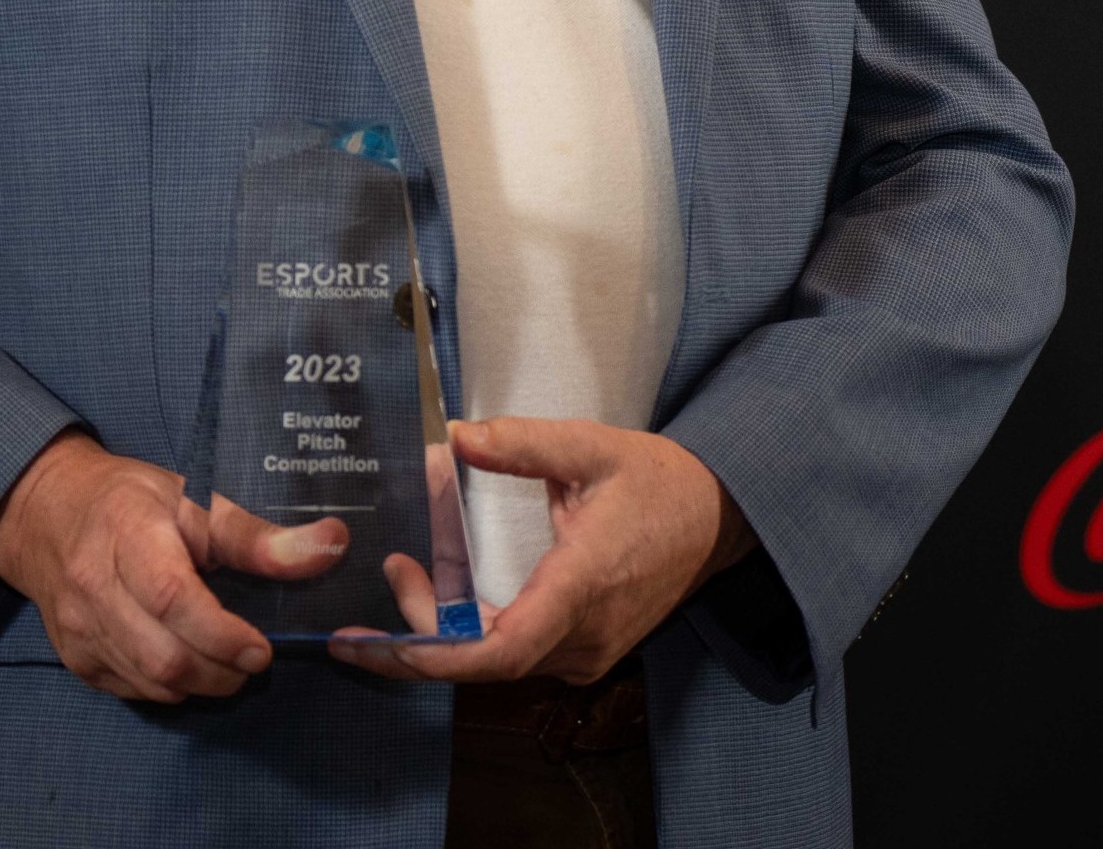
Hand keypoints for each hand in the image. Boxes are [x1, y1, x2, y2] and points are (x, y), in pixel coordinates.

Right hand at [0, 430, 346, 702]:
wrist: (48, 513)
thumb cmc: (132, 499)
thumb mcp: (194, 495)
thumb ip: (256, 532)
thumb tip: (331, 544)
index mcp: (127, 532)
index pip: (172, 598)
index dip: (221, 634)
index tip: (261, 648)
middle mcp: (94, 585)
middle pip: (163, 654)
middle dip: (221, 670)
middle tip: (254, 659)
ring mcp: (78, 628)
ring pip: (151, 682)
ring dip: (201, 683)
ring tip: (229, 662)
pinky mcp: (74, 659)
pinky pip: (133, 690)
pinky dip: (170, 687)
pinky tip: (189, 662)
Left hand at [328, 417, 756, 684]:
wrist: (717, 518)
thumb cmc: (657, 481)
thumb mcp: (590, 446)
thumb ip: (521, 443)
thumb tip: (453, 439)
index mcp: (583, 584)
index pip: (503, 649)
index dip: (438, 652)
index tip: (385, 637)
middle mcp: (584, 634)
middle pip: (487, 661)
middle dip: (424, 630)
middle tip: (388, 572)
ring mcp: (588, 651)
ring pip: (500, 663)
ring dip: (446, 630)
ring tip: (405, 575)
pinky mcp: (587, 650)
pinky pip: (520, 655)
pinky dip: (474, 634)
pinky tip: (444, 599)